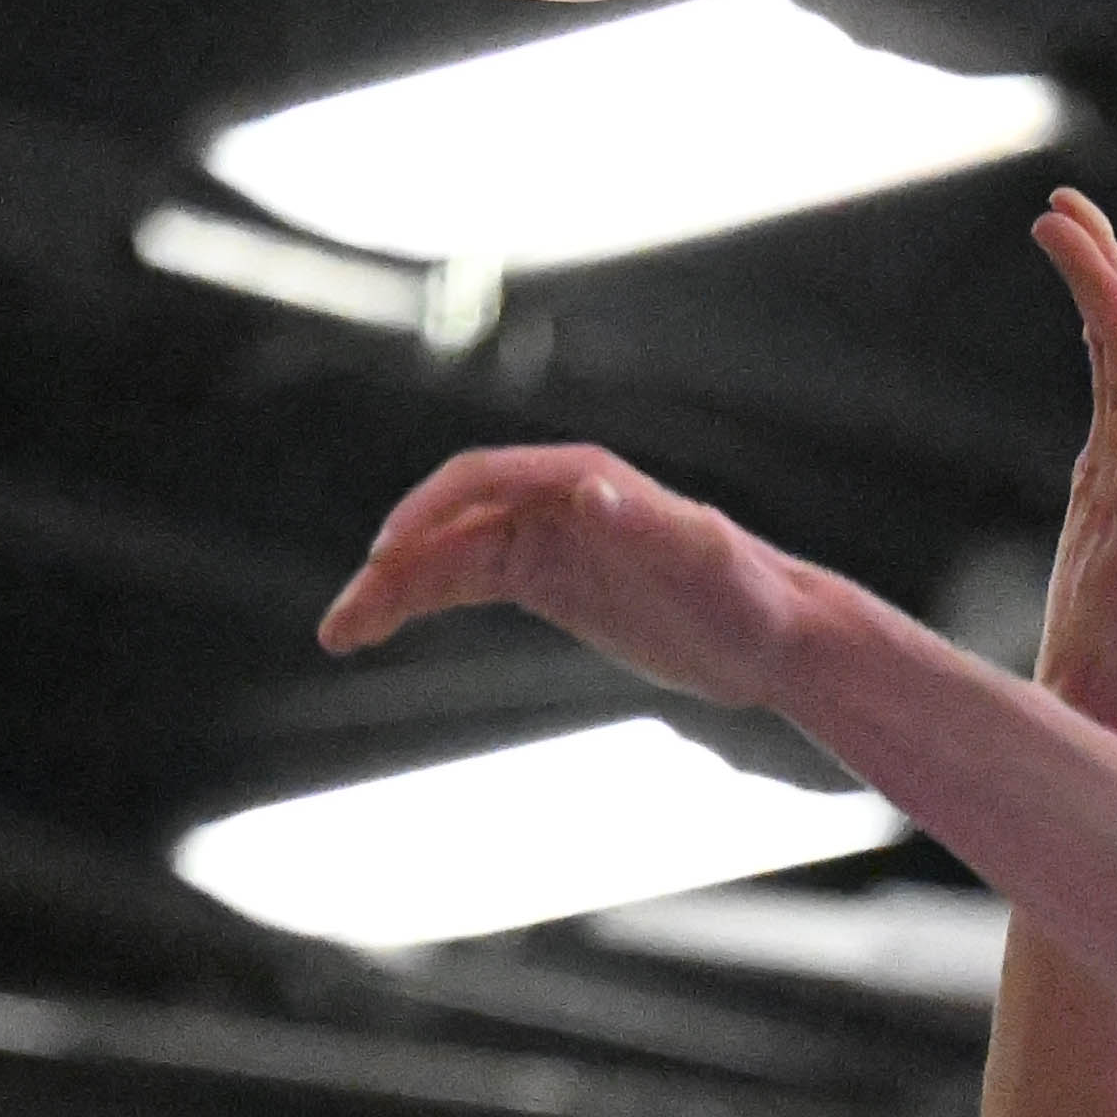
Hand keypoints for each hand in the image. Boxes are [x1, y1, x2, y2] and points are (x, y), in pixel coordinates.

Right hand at [318, 441, 812, 718]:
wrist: (775, 637)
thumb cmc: (747, 595)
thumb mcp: (703, 561)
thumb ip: (647, 526)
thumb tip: (587, 490)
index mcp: (580, 480)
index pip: (481, 481)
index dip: (428, 514)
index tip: (387, 558)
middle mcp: (553, 498)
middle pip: (448, 522)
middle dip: (391, 566)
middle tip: (345, 623)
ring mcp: (545, 540)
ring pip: (446, 557)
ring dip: (391, 592)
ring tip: (340, 636)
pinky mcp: (547, 581)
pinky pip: (466, 584)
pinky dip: (422, 603)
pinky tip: (380, 632)